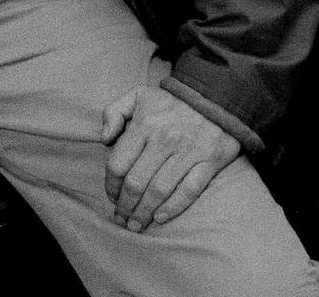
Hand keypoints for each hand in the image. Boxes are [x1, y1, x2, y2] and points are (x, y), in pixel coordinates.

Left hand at [101, 85, 239, 229]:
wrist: (215, 95)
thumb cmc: (171, 100)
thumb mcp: (138, 94)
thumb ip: (114, 111)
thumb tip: (104, 139)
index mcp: (145, 123)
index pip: (119, 163)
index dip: (111, 185)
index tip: (111, 196)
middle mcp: (165, 138)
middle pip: (137, 182)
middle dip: (125, 205)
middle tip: (121, 218)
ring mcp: (188, 150)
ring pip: (159, 191)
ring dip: (144, 212)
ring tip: (136, 225)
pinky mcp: (210, 160)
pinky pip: (189, 190)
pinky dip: (173, 208)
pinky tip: (160, 217)